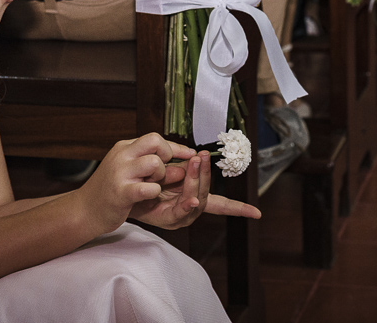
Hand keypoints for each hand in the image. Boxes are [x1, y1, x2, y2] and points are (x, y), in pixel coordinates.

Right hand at [77, 132, 196, 234]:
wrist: (83, 210)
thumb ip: (147, 162)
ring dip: (161, 175)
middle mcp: (122, 156)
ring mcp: (120, 174)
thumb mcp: (126, 169)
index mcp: (124, 148)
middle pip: (156, 142)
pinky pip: (147, 188)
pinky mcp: (121, 193)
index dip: (175, 147)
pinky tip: (149, 195)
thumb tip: (179, 163)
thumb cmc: (109, 190)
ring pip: (154, 163)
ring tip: (153, 185)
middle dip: (168, 156)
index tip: (190, 154)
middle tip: (165, 172)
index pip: (155, 138)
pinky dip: (153, 192)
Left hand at [130, 151, 261, 228]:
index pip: (221, 203)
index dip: (239, 208)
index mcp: (194, 196)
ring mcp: (181, 216)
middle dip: (206, 174)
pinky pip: (182, 213)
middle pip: (208, 194)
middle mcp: (191, 208)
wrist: (119, 197)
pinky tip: (192, 198)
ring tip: (196, 163)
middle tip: (203, 156)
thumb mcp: (167, 169)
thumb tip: (196, 155)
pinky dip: (188, 204)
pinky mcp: (168, 220)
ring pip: (197, 200)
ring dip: (197, 181)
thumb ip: (181, 164)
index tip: (257, 214)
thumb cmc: (144, 182)